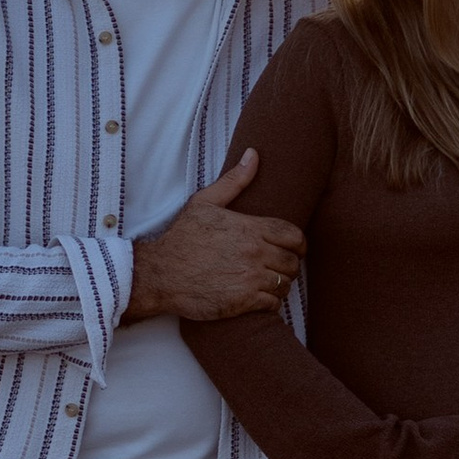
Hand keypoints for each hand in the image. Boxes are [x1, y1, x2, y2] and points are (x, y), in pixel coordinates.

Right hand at [127, 148, 305, 323]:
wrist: (160, 273)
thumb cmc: (182, 238)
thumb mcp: (205, 202)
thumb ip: (234, 180)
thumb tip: (253, 154)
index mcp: (250, 228)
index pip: (294, 236)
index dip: (298, 244)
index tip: (293, 249)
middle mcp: (255, 252)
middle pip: (292, 261)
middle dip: (288, 265)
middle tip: (276, 267)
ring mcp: (250, 277)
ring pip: (285, 283)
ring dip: (280, 284)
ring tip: (268, 282)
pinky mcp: (244, 301)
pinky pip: (274, 303)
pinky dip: (271, 302)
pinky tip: (259, 298)